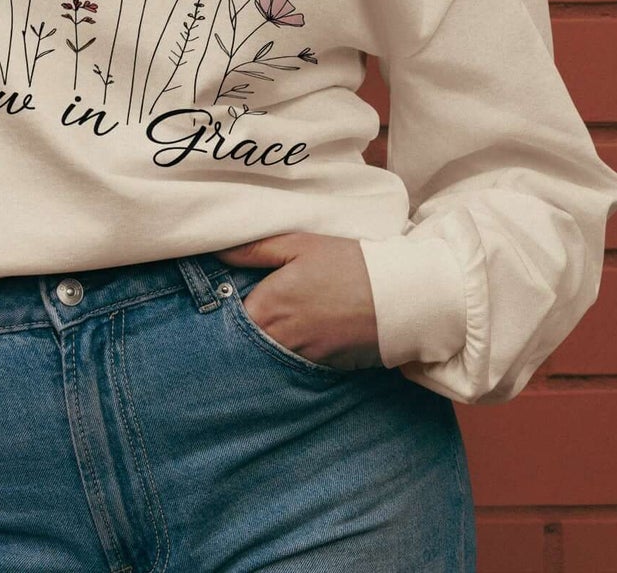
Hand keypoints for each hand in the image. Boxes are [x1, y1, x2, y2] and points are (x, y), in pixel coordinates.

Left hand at [213, 232, 384, 371]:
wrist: (399, 297)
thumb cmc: (348, 264)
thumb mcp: (299, 245)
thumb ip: (254, 249)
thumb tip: (216, 250)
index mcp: (267, 308)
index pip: (225, 318)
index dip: (222, 308)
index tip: (225, 298)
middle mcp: (278, 341)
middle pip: (243, 343)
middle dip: (240, 331)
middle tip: (247, 314)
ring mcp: (301, 360)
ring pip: (267, 357)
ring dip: (264, 345)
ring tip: (278, 323)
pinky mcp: (322, 371)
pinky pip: (293, 366)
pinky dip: (290, 356)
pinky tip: (300, 336)